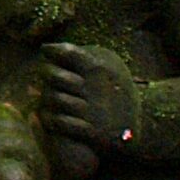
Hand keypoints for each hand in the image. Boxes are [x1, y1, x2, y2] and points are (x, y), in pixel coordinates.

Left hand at [40, 41, 139, 161]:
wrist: (140, 128)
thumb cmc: (116, 91)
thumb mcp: (109, 68)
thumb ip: (83, 56)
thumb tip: (50, 48)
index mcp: (101, 69)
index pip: (67, 53)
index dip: (52, 50)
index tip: (45, 50)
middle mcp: (98, 87)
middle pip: (54, 75)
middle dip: (44, 73)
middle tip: (42, 72)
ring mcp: (95, 110)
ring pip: (53, 98)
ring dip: (44, 97)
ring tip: (39, 94)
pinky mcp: (94, 131)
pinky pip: (59, 122)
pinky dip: (49, 119)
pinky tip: (45, 116)